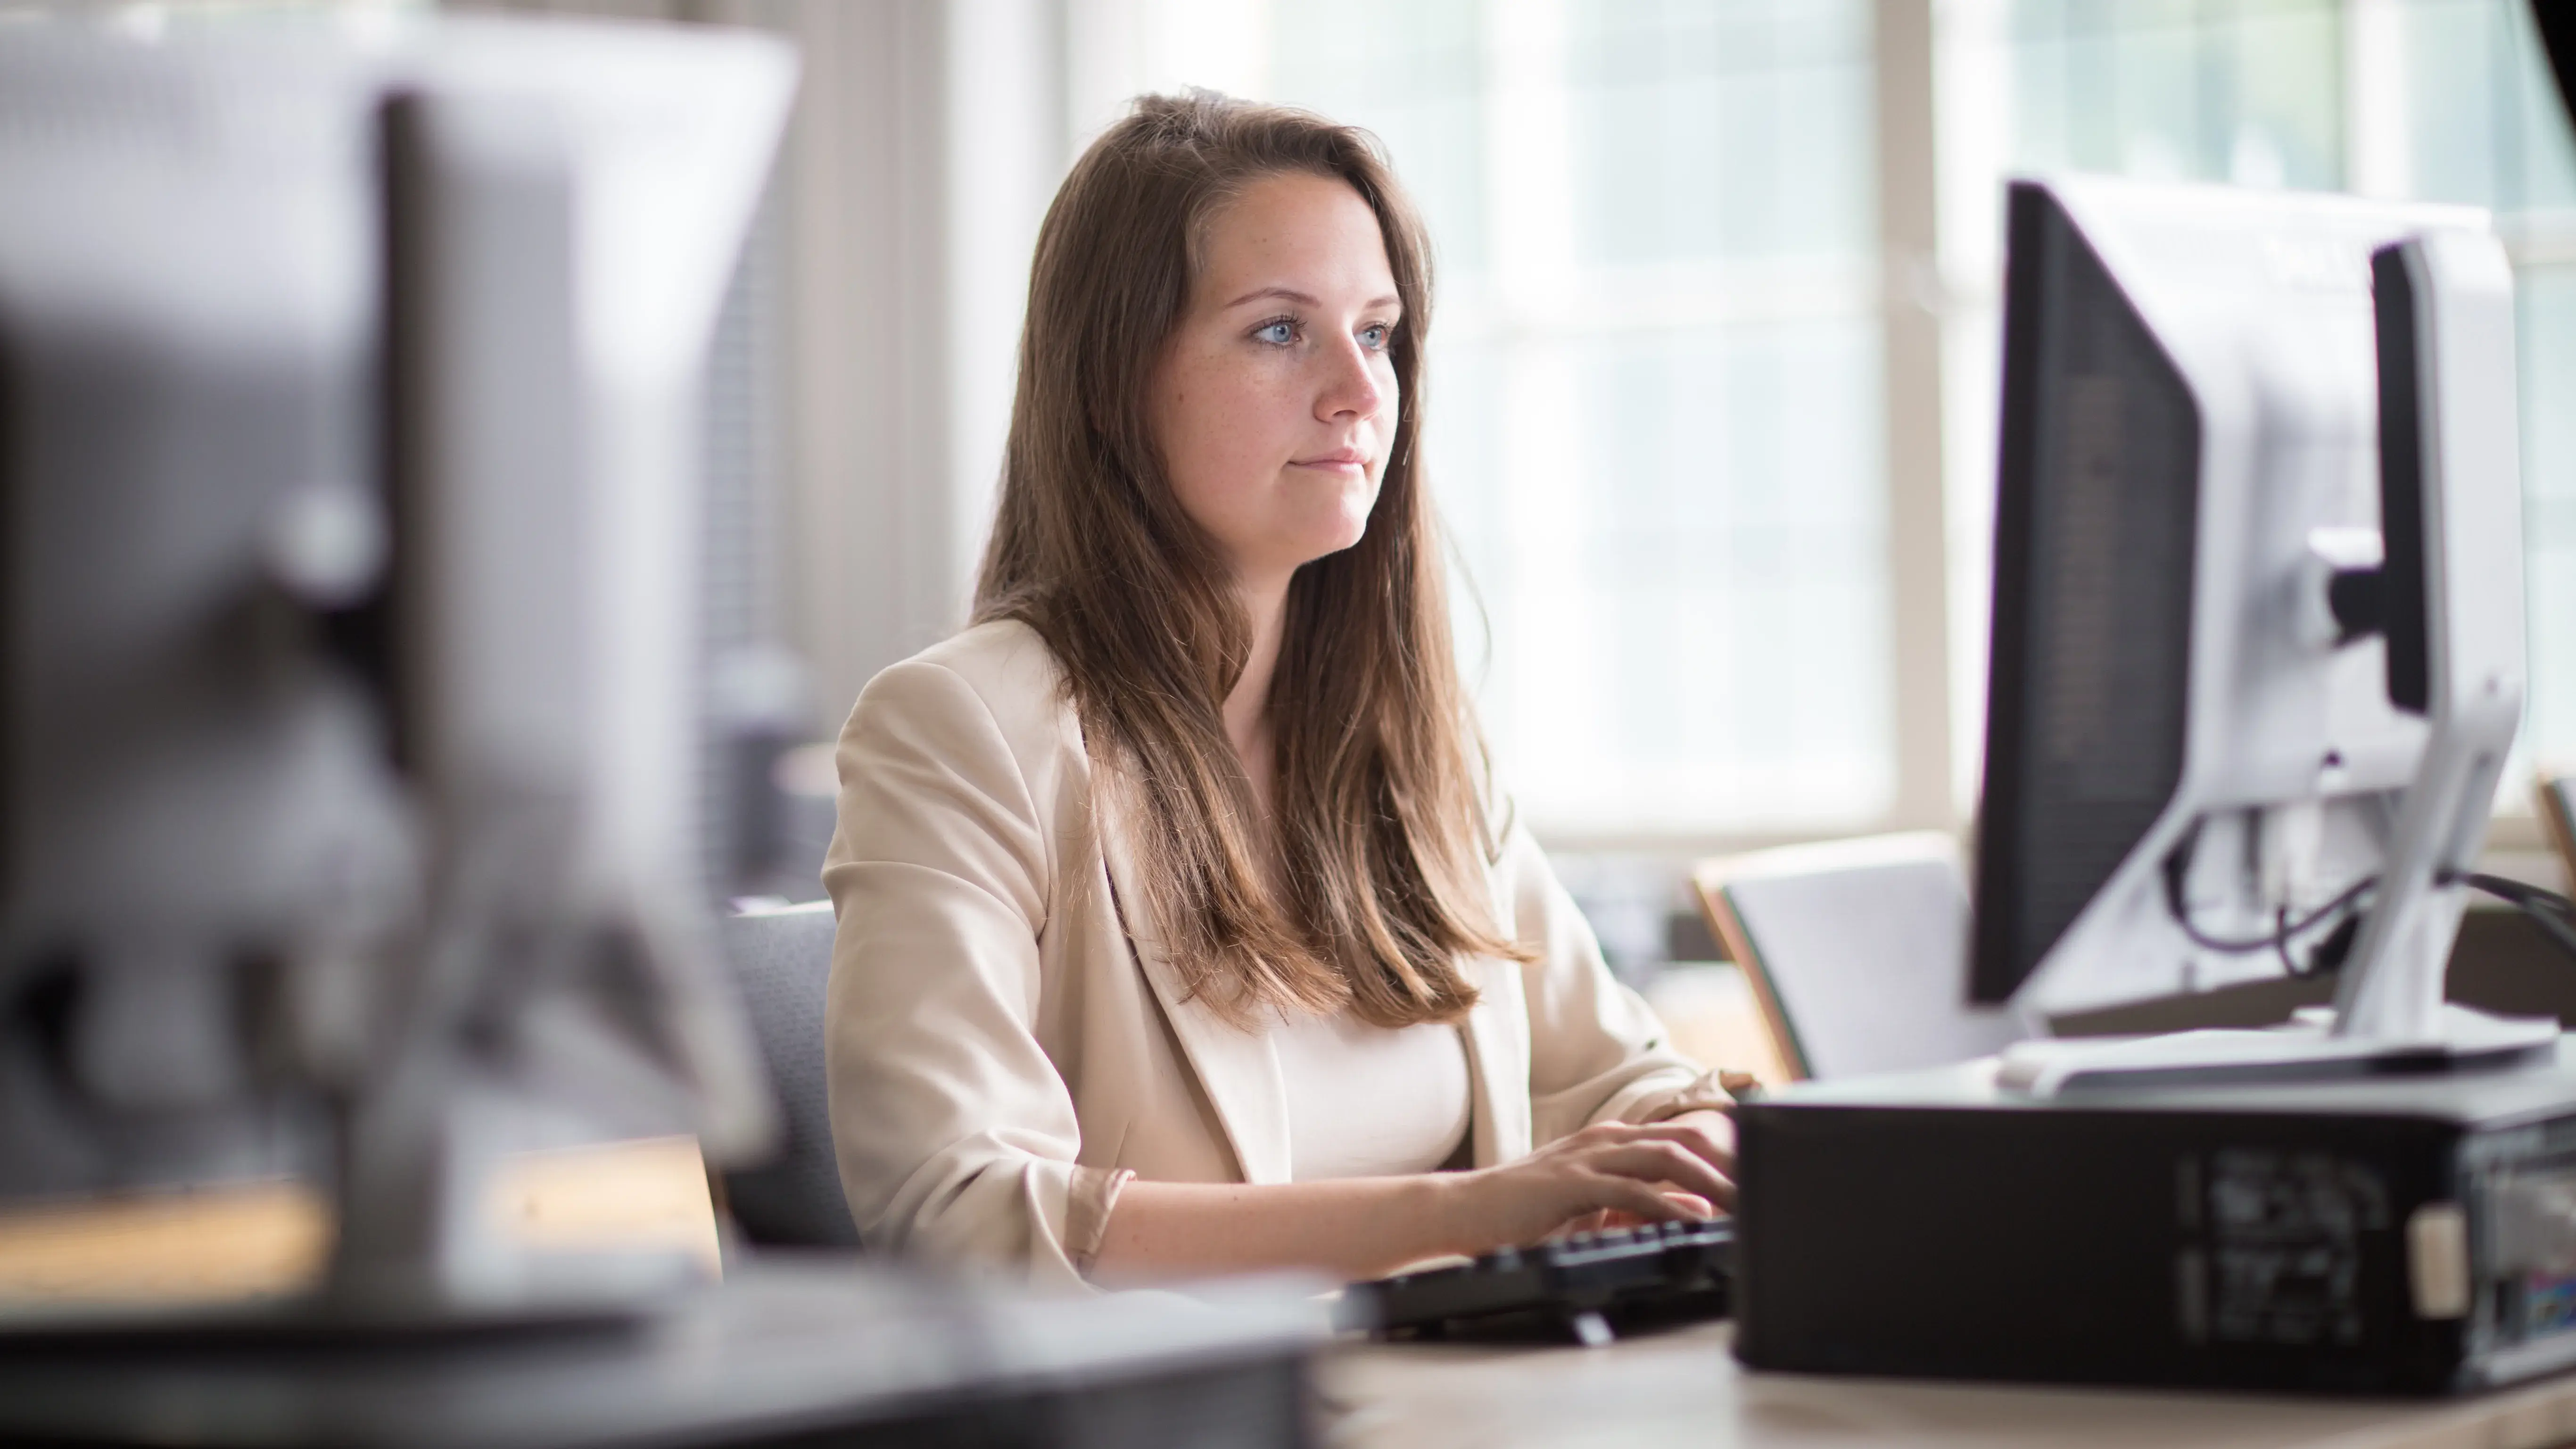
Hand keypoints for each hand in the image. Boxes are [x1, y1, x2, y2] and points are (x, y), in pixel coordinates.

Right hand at [1444, 1112, 1735, 1250]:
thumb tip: (1694, 1207)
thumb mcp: (1596, 1205)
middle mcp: (1606, 1140)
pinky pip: (1629, 1188)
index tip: (1759, 1182)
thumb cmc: (1527, 1211)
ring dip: (1709, 1180)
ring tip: (1743, 1205)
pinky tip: (1691, 1218)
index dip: (1725, 1157)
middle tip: (1766, 1191)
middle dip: (1729, 1166)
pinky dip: (1665, 1203)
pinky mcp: (1572, 1181)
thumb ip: (1643, 1203)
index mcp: (1613, 1141)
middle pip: (1684, 1141)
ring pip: (1665, 1158)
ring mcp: (1589, 1156)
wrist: (1465, 1208)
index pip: (1682, 1139)